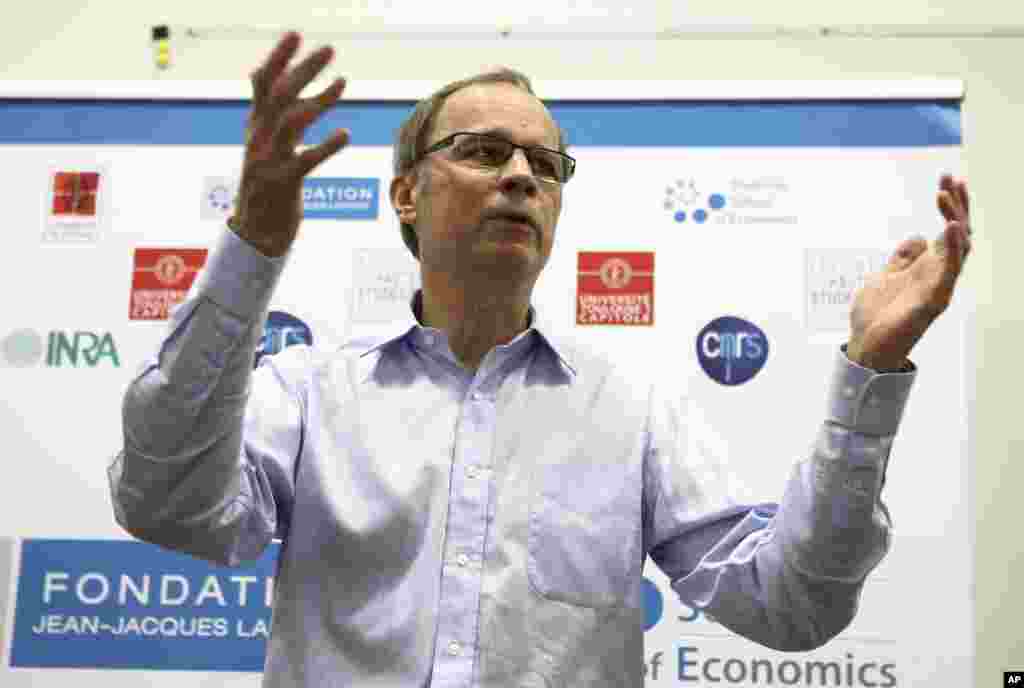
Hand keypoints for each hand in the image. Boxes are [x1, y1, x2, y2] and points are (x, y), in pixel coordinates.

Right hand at [231, 32, 348, 256]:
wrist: (256, 233)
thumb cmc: (269, 186)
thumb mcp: (269, 147)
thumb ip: (280, 117)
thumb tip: (295, 85)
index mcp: (256, 127)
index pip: (262, 84)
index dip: (278, 58)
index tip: (296, 34)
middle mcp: (259, 139)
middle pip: (280, 96)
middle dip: (304, 70)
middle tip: (329, 49)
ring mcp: (269, 161)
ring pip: (291, 123)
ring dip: (318, 101)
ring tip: (342, 83)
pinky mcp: (283, 184)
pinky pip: (306, 161)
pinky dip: (326, 146)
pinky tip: (345, 134)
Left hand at [847, 174, 972, 370]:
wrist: (865, 346)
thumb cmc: (876, 316)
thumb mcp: (885, 276)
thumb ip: (902, 258)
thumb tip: (916, 238)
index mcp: (929, 266)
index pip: (948, 228)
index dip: (951, 204)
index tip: (946, 178)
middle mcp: (939, 274)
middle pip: (959, 232)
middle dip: (957, 203)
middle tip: (949, 178)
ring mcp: (939, 286)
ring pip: (959, 248)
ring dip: (954, 219)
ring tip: (945, 195)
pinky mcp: (933, 301)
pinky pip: (949, 271)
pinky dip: (951, 248)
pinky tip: (950, 227)